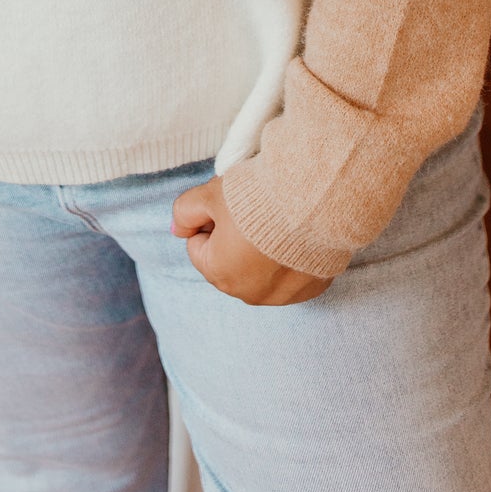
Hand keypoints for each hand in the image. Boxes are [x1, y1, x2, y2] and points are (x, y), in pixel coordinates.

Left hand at [171, 176, 333, 305]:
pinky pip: (292, 274)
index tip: (228, 205)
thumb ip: (185, 212)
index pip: (199, 245)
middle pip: (229, 261)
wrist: (314, 199)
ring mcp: (284, 296)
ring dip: (263, 252)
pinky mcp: (312, 288)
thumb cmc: (256, 197)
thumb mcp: (209, 195)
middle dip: (234, 239)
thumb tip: (177, 229)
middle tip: (252, 211)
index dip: (210, 219)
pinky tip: (297, 234)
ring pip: (261, 271)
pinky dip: (291, 258)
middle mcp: (250, 294)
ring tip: (276, 221)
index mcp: (220, 275)